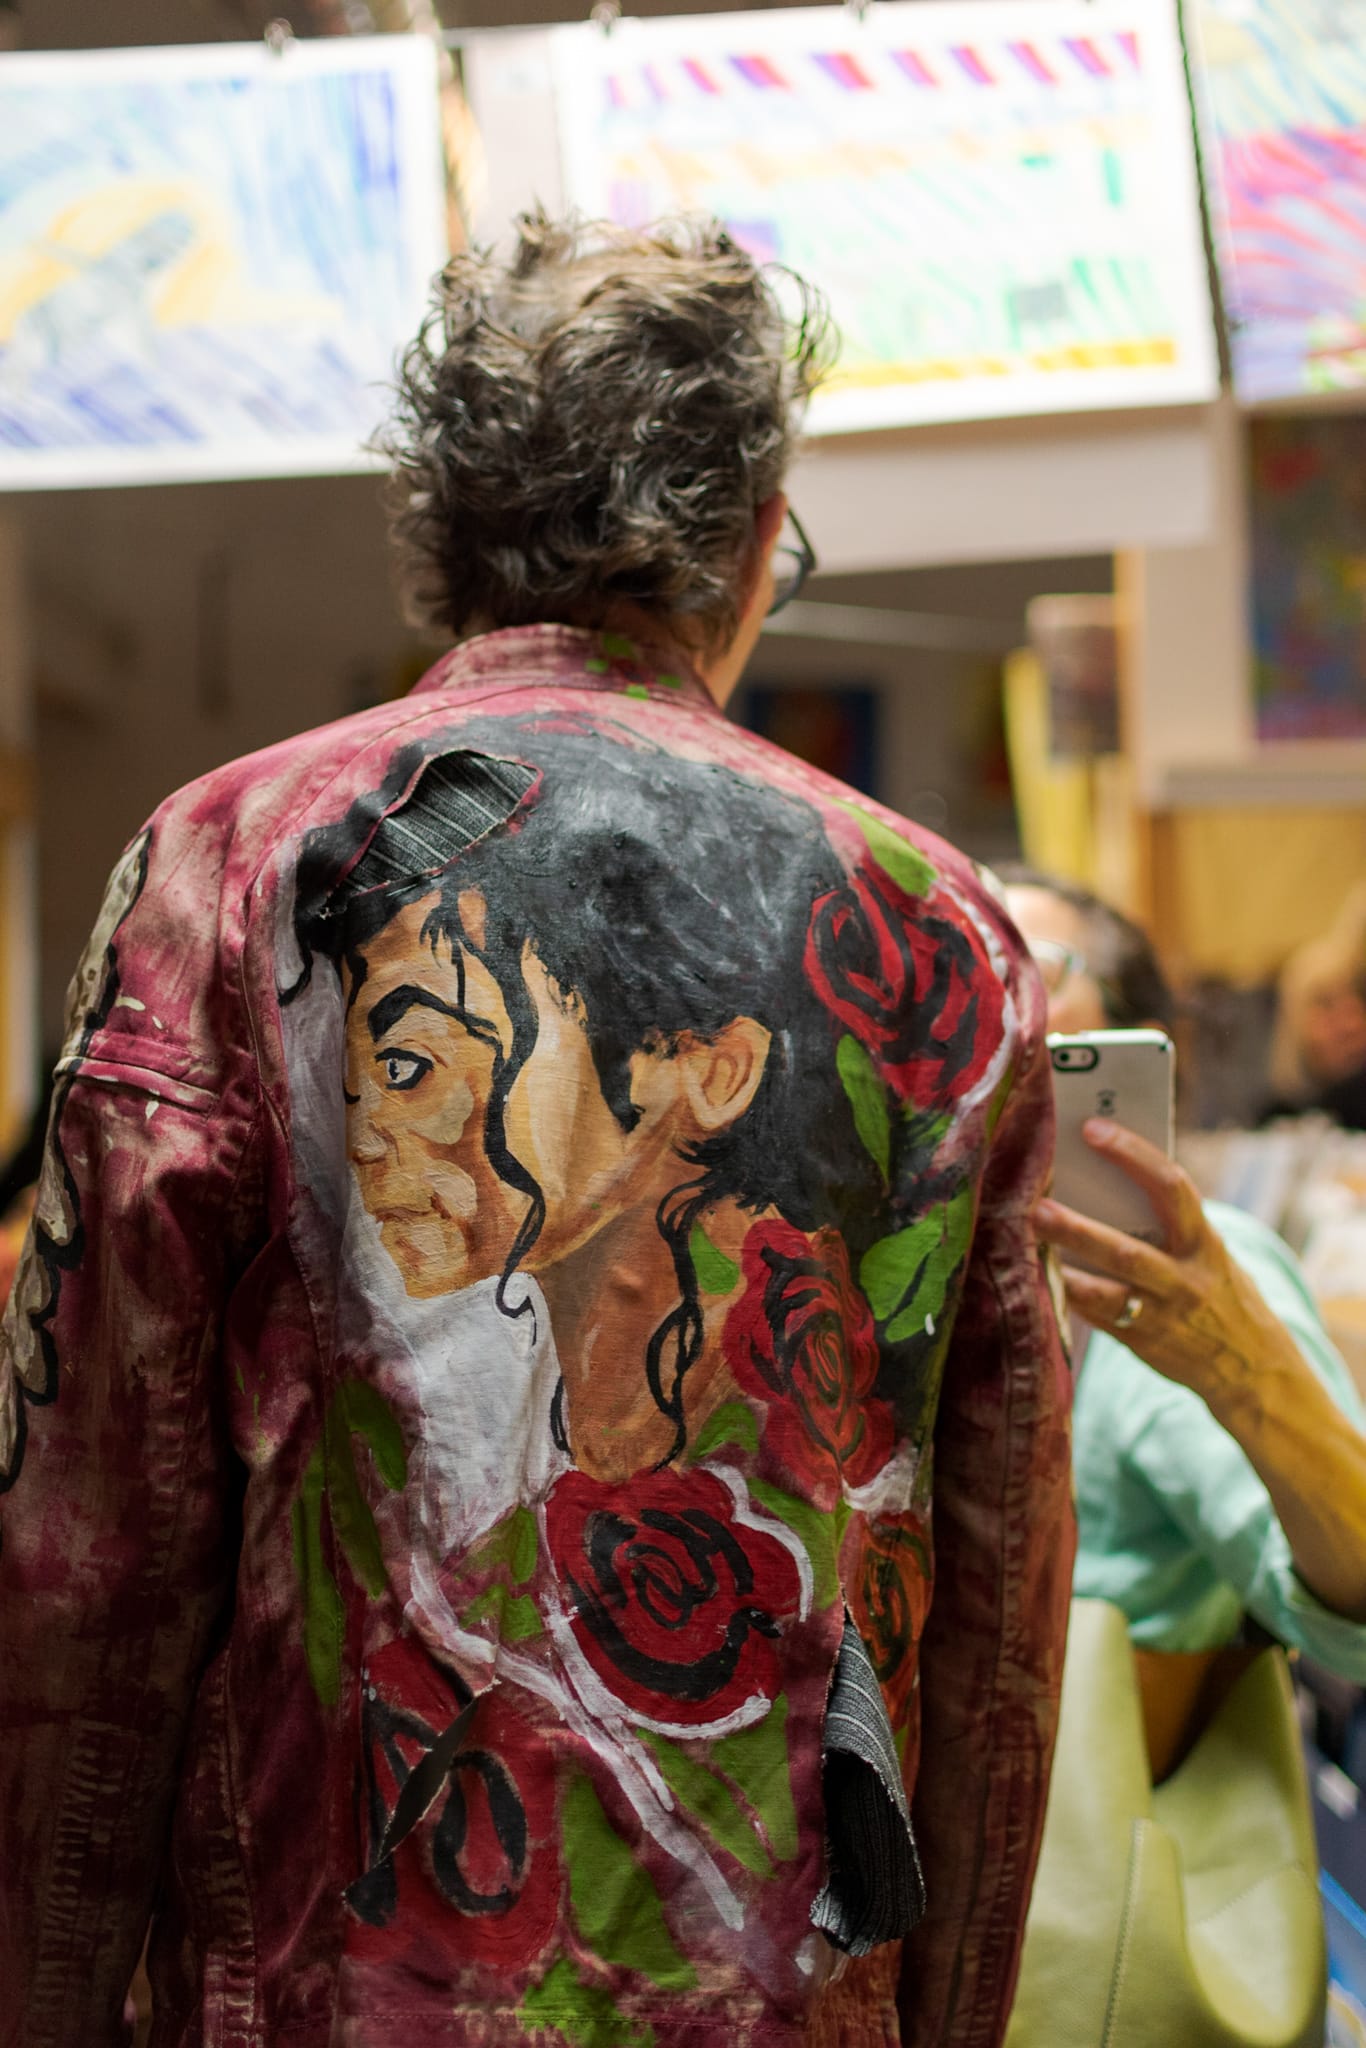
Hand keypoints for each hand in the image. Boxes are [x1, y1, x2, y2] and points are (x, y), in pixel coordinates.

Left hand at [1033, 1119, 1291, 1413]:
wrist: (1253, 1365)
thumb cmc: (1215, 1287)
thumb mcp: (1206, 1251)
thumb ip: (1166, 1222)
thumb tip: (1097, 1177)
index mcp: (1204, 1242)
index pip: (1172, 1187)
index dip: (1133, 1154)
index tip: (1092, 1127)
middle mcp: (1186, 1280)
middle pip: (1127, 1253)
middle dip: (1080, 1230)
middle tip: (1038, 1204)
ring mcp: (1162, 1316)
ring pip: (1107, 1295)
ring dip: (1064, 1270)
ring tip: (1027, 1244)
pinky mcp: (1142, 1343)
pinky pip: (1097, 1319)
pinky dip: (1066, 1297)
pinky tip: (1035, 1278)